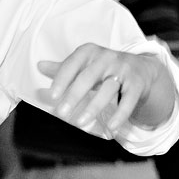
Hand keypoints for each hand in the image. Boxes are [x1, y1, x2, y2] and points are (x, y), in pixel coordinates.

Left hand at [37, 43, 161, 133]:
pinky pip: (128, 100)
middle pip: (88, 78)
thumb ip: (62, 67)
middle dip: (74, 96)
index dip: (61, 79)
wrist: (140, 67)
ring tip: (80, 123)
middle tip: (61, 113)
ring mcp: (123, 70)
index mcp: (89, 51)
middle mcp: (106, 57)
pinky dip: (120, 114)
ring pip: (108, 90)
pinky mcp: (137, 83)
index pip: (72, 64)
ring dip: (93, 108)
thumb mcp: (84, 64)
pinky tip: (111, 127)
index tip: (52, 96)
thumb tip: (39, 65)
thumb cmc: (102, 67)